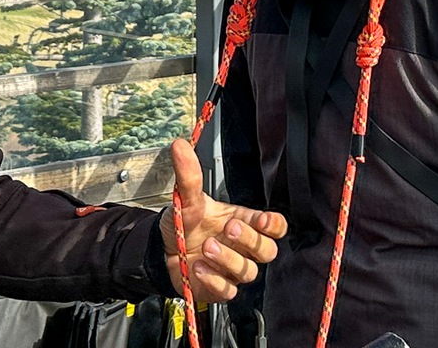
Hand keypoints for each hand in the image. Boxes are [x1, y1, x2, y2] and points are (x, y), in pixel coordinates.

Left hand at [160, 137, 287, 302]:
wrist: (161, 250)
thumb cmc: (185, 224)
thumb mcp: (187, 198)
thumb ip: (188, 175)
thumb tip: (180, 146)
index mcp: (245, 222)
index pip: (276, 227)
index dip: (274, 225)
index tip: (260, 219)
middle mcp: (243, 248)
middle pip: (267, 250)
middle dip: (250, 240)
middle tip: (230, 228)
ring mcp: (233, 270)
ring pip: (248, 271)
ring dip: (228, 259)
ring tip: (207, 247)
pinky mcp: (220, 288)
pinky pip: (228, 291)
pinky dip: (214, 280)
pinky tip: (199, 267)